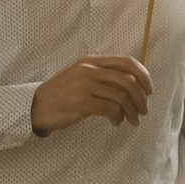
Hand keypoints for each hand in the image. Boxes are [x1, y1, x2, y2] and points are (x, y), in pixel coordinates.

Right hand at [31, 57, 152, 133]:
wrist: (35, 106)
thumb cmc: (62, 94)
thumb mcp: (81, 77)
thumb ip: (103, 76)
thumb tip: (134, 85)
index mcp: (92, 62)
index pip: (127, 62)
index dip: (144, 75)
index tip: (149, 90)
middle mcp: (89, 70)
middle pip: (129, 80)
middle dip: (141, 98)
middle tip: (144, 110)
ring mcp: (85, 85)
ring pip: (122, 96)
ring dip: (132, 111)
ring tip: (132, 120)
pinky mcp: (82, 102)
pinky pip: (111, 109)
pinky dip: (118, 117)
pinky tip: (116, 122)